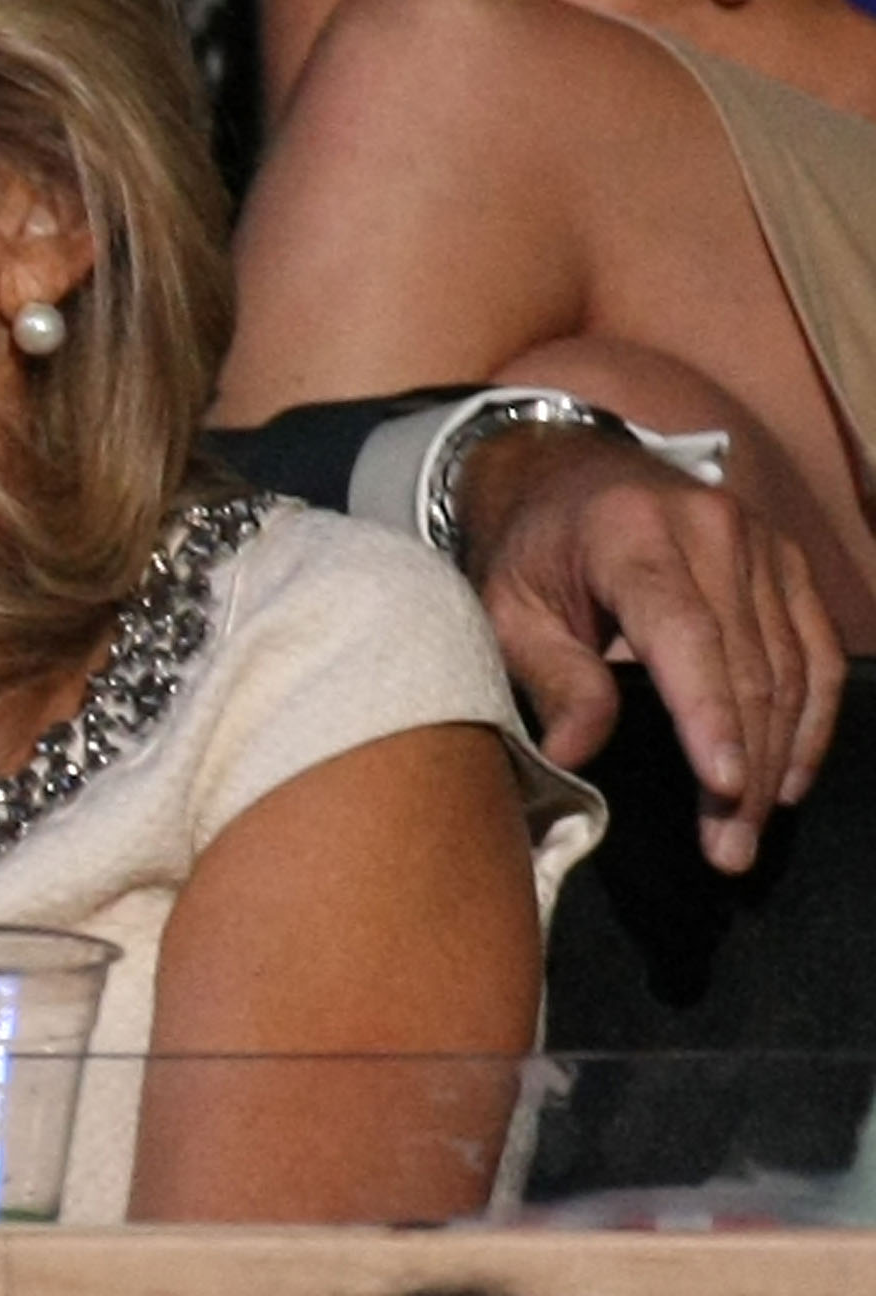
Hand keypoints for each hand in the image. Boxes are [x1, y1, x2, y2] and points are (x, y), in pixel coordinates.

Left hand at [456, 423, 841, 873]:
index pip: (684, 632)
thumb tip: (575, 756)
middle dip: (743, 768)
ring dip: (777, 759)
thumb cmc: (531, 550)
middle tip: (729, 849)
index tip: (722, 787)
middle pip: (746, 664)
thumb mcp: (505, 605)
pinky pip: (818, 652)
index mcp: (630, 531)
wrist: (569, 474)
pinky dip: (811, 721)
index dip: (708, 714)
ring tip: (749, 831)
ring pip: (790, 668)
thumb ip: (549, 674)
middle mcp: (711, 529)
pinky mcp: (787, 562)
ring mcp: (760, 542)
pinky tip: (788, 779)